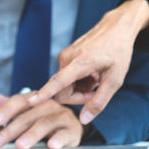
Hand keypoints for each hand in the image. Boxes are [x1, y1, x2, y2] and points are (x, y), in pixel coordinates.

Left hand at [0, 92, 82, 148]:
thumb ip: (8, 106)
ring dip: (31, 135)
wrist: (71, 125)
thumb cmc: (45, 117)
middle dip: (10, 130)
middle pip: (27, 116)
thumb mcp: (26, 111)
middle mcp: (48, 105)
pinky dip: (58, 139)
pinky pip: (65, 134)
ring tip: (19, 145)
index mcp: (35, 99)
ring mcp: (61, 116)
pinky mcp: (72, 130)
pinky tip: (51, 145)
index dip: (6, 110)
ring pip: (44, 124)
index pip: (18, 102)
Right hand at [27, 0, 148, 124]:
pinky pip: (65, 77)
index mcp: (80, 63)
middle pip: (61, 91)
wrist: (116, 27)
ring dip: (79, 87)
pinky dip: (77, 80)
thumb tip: (84, 120)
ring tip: (94, 78)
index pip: (57, 82)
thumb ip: (99, 101)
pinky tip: (90, 73)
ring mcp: (64, 56)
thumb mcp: (115, 80)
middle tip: (95, 91)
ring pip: (63, 85)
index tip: (31, 102)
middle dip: (77, 97)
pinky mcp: (63, 56)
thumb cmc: (118, 51)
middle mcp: (66, 59)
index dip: (44, 94)